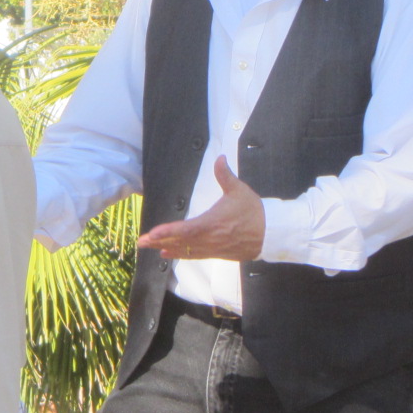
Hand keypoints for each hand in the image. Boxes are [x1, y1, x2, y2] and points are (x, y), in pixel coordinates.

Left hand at [138, 156, 265, 261]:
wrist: (272, 234)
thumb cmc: (254, 211)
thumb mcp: (239, 190)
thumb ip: (225, 175)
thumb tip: (220, 157)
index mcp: (212, 223)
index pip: (185, 230)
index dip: (168, 232)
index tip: (152, 233)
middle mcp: (210, 239)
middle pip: (181, 242)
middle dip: (159, 241)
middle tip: (140, 242)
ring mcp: (213, 248)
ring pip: (186, 250)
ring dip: (166, 248)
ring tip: (148, 248)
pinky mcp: (218, 254)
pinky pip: (195, 255)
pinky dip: (180, 254)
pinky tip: (168, 253)